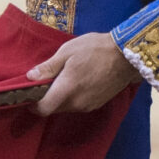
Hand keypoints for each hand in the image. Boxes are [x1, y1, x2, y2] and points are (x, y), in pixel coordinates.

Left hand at [29, 32, 143, 115]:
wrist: (127, 55)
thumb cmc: (95, 49)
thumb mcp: (68, 51)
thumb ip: (48, 67)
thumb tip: (30, 77)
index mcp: (66, 90)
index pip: (43, 109)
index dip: (33, 105)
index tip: (31, 95)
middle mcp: (76, 103)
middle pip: (54, 108)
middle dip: (48, 98)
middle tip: (50, 80)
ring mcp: (88, 106)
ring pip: (66, 107)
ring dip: (62, 98)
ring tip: (67, 79)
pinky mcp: (98, 104)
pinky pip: (78, 105)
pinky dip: (74, 97)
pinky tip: (81, 82)